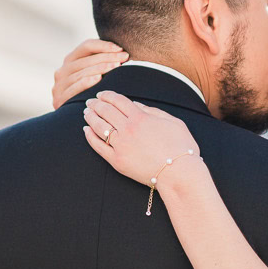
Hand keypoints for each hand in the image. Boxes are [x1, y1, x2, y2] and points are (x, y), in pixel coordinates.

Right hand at [52, 39, 128, 108]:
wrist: (71, 123)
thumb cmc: (90, 97)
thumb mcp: (93, 77)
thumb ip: (101, 64)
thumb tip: (123, 54)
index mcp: (70, 61)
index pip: (87, 46)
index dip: (104, 45)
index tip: (120, 49)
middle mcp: (62, 71)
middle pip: (86, 59)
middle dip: (107, 57)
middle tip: (124, 57)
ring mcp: (58, 85)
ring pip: (81, 72)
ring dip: (100, 68)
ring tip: (116, 66)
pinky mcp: (58, 99)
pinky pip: (73, 87)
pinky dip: (86, 82)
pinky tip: (98, 78)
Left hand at [82, 91, 197, 183]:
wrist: (180, 174)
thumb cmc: (181, 148)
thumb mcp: (172, 121)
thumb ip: (152, 111)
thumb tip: (136, 105)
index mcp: (141, 117)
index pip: (118, 100)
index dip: (107, 95)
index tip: (101, 95)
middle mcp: (128, 129)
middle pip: (106, 111)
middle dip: (96, 104)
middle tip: (90, 102)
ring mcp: (121, 145)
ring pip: (99, 127)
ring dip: (91, 117)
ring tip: (86, 113)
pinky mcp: (117, 161)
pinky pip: (98, 146)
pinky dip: (90, 137)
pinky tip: (86, 130)